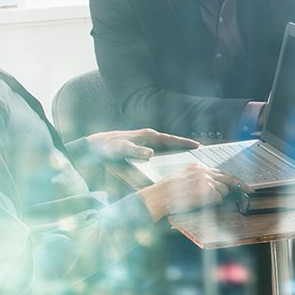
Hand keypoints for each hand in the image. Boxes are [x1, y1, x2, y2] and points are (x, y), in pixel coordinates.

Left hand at [85, 129, 199, 161]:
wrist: (95, 145)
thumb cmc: (108, 147)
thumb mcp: (121, 149)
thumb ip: (135, 151)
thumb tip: (150, 153)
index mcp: (148, 136)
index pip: (171, 139)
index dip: (184, 143)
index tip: (197, 146)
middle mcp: (149, 136)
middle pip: (171, 141)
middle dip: (185, 145)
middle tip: (199, 151)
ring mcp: (146, 139)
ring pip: (166, 144)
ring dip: (177, 148)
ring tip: (188, 154)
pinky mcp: (142, 145)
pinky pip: (160, 147)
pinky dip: (168, 151)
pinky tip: (170, 158)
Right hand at [139, 164, 238, 219]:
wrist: (158, 198)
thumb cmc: (165, 192)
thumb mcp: (181, 177)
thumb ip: (196, 177)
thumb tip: (210, 183)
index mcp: (197, 167)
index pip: (220, 171)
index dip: (231, 178)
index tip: (240, 182)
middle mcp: (203, 172)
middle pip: (228, 178)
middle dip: (239, 185)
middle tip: (249, 189)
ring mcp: (206, 181)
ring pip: (223, 190)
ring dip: (217, 197)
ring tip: (202, 200)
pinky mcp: (207, 191)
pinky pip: (218, 198)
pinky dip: (213, 203)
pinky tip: (201, 203)